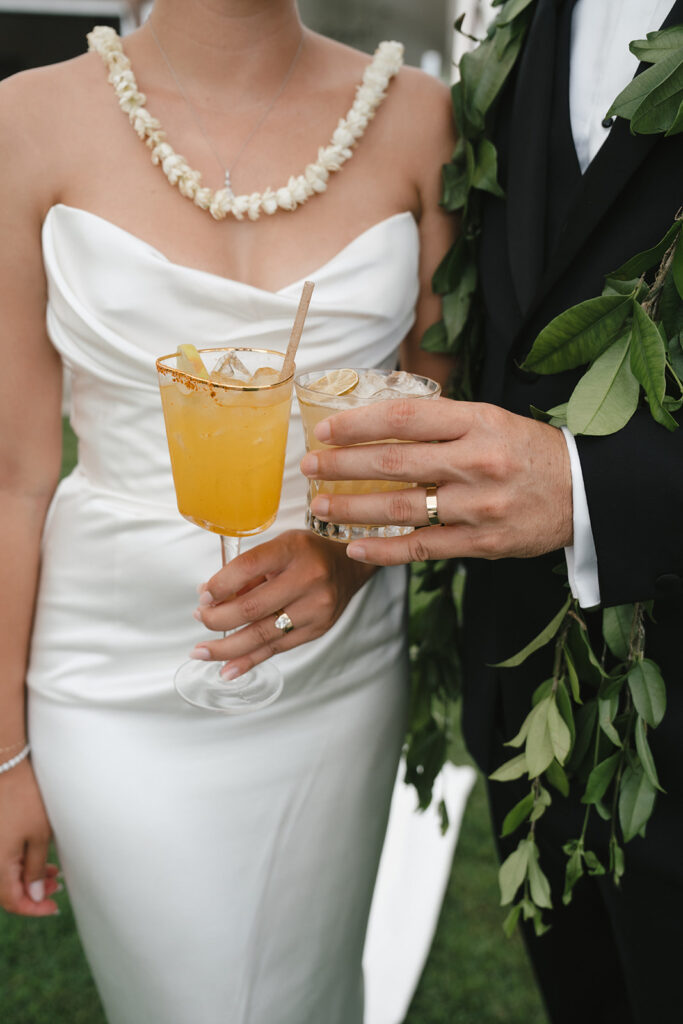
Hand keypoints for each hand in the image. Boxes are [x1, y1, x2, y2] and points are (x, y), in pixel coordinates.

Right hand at [0, 759, 59, 916]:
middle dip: (32, 893)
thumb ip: (35, 868)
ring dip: (27, 878)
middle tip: (56, 885)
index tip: (54, 907)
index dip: (34, 908)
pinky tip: (37, 858)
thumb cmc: (25, 798)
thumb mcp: (39, 834)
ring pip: (5, 876)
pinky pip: (2, 861)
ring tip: (52, 872)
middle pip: (6, 891)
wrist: (5, 766)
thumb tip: (33, 894)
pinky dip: (19, 864)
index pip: (12, 901)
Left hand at [190, 530, 375, 677]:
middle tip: (200, 618)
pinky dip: (248, 661)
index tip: (204, 596)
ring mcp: (315, 608)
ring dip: (226, 647)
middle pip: (252, 607)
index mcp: (292, 550)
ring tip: (201, 651)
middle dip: (218, 619)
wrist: (350, 567)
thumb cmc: (307, 553)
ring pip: (262, 635)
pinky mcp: (317, 630)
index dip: (220, 585)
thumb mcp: (279, 547)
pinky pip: (276, 649)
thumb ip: (248, 571)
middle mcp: (307, 579)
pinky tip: (227, 669)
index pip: (249, 566)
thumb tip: (210, 596)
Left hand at [299, 398, 572, 564]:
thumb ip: (440, 422)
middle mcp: (476, 462)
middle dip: (343, 466)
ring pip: (402, 509)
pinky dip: (385, 550)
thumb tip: (377, 420)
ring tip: (320, 507)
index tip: (325, 429)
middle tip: (309, 467)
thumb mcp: (490, 419)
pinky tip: (355, 546)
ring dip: (353, 509)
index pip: (404, 419)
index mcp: (477, 422)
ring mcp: (479, 506)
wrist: (584, 492)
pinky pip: (423, 548)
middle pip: (394, 463)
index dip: (358, 424)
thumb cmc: (527, 451)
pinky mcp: (482, 543)